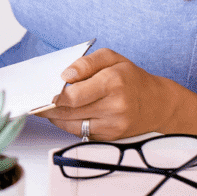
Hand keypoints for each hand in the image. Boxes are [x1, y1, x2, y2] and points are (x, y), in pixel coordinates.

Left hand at [43, 48, 170, 139]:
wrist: (158, 103)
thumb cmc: (131, 77)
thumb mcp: (111, 58)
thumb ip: (85, 62)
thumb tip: (65, 75)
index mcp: (113, 82)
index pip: (72, 95)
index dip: (53, 95)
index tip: (43, 91)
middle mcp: (115, 106)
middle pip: (69, 111)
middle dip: (49, 106)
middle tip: (38, 101)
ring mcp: (114, 124)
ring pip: (72, 125)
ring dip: (55, 117)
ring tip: (47, 107)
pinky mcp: (112, 136)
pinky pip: (81, 132)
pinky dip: (69, 124)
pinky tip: (65, 115)